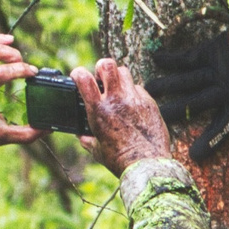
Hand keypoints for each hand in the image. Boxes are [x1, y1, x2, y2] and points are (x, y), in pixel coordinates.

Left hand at [0, 33, 41, 148]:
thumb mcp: (0, 136)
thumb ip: (24, 134)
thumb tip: (46, 129)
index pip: (1, 72)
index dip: (21, 69)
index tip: (33, 73)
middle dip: (11, 54)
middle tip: (22, 64)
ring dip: (1, 43)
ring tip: (14, 49)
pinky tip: (3, 42)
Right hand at [76, 58, 172, 174]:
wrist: (147, 164)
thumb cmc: (119, 159)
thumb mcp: (96, 150)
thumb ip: (87, 139)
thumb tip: (82, 136)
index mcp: (98, 110)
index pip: (83, 78)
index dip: (78, 73)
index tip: (78, 76)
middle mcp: (116, 100)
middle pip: (107, 64)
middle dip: (101, 67)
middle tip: (101, 78)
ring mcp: (134, 99)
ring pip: (125, 72)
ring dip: (118, 77)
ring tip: (117, 89)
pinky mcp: (150, 103)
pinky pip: (139, 88)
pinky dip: (133, 93)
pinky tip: (132, 105)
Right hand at [148, 6, 228, 156]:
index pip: (225, 125)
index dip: (211, 141)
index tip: (196, 156)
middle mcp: (228, 89)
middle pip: (197, 103)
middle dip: (176, 112)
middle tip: (157, 121)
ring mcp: (218, 69)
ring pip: (187, 81)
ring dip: (167, 86)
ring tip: (148, 92)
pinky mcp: (212, 50)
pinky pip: (188, 57)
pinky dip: (172, 59)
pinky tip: (156, 59)